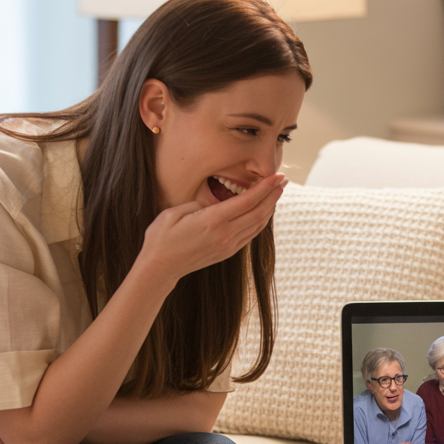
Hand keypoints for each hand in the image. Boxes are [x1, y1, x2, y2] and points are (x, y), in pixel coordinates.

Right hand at [136, 173, 286, 285]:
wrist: (160, 267)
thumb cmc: (162, 237)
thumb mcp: (175, 212)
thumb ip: (200, 203)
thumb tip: (218, 199)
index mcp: (213, 221)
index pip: (247, 201)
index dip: (265, 187)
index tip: (277, 176)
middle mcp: (225, 234)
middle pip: (259, 212)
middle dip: (273, 194)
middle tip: (283, 179)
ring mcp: (228, 245)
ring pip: (258, 224)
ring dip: (270, 207)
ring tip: (277, 192)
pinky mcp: (228, 252)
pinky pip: (251, 234)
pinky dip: (261, 220)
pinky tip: (264, 211)